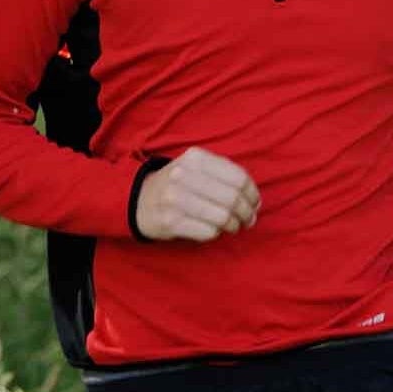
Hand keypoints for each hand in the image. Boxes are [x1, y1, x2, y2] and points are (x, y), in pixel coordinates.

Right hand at [133, 148, 260, 241]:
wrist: (138, 200)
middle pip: (233, 199)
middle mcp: (184, 175)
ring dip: (234, 225)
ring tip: (233, 226)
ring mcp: (176, 199)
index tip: (255, 203)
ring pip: (223, 217)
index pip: (238, 177)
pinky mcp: (171, 222)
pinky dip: (216, 233)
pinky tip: (213, 229)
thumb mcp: (195, 166)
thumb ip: (224, 175)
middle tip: (248, 220)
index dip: (252, 194)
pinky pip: (208, 232)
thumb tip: (254, 201)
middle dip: (247, 213)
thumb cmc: (177, 184)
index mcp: (195, 158)